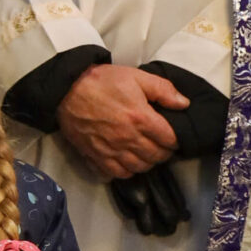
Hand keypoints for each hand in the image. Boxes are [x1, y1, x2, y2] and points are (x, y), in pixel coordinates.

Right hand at [57, 63, 187, 179]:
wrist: (67, 89)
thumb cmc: (102, 81)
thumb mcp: (136, 76)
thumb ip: (163, 89)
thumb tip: (184, 104)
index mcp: (141, 118)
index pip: (169, 140)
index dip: (175, 139)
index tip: (173, 135)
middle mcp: (128, 138)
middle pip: (156, 156)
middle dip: (163, 152)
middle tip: (162, 145)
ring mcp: (112, 150)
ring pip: (139, 167)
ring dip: (147, 162)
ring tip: (146, 153)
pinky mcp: (96, 156)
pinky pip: (118, 173)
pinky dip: (127, 171)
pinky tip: (128, 161)